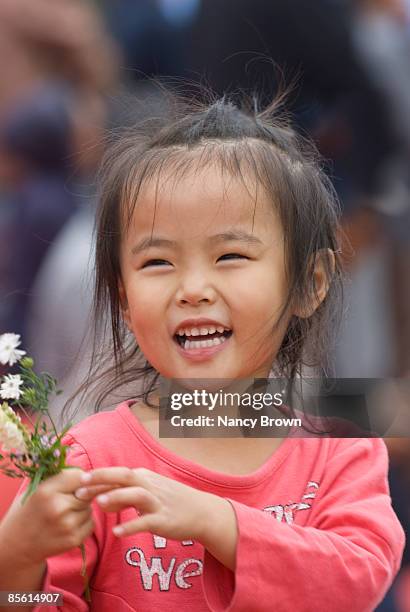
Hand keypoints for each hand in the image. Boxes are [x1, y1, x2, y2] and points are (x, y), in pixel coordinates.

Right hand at [0, 469, 93, 568]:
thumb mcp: (37, 487)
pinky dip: (84, 522)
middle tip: (67, 500)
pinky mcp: (73, 540)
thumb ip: (61, 478)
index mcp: (46, 491)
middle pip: (87, 492)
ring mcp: (66, 525)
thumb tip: (89, 475)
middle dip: (81, 494)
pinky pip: (91, 523)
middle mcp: (57, 508)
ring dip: (82, 509)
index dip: (79, 478)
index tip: (73, 484)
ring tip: (64, 514)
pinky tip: (68, 525)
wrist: (18, 544)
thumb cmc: (30, 509)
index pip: (79, 476)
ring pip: (90, 508)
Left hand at [75, 467, 224, 543]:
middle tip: (81, 486)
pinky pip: (146, 522)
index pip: (116, 474)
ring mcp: (158, 502)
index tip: (75, 481)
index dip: (96, 476)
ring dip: (118, 497)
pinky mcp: (164, 519)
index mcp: (143, 477)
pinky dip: (132, 526)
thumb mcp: (146, 494)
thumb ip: (122, 496)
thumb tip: (100, 499)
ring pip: (136, 494)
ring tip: (99, 504)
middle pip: (124, 476)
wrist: (201, 511)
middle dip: (102, 479)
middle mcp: (149, 485)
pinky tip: (118, 533)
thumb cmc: (169, 502)